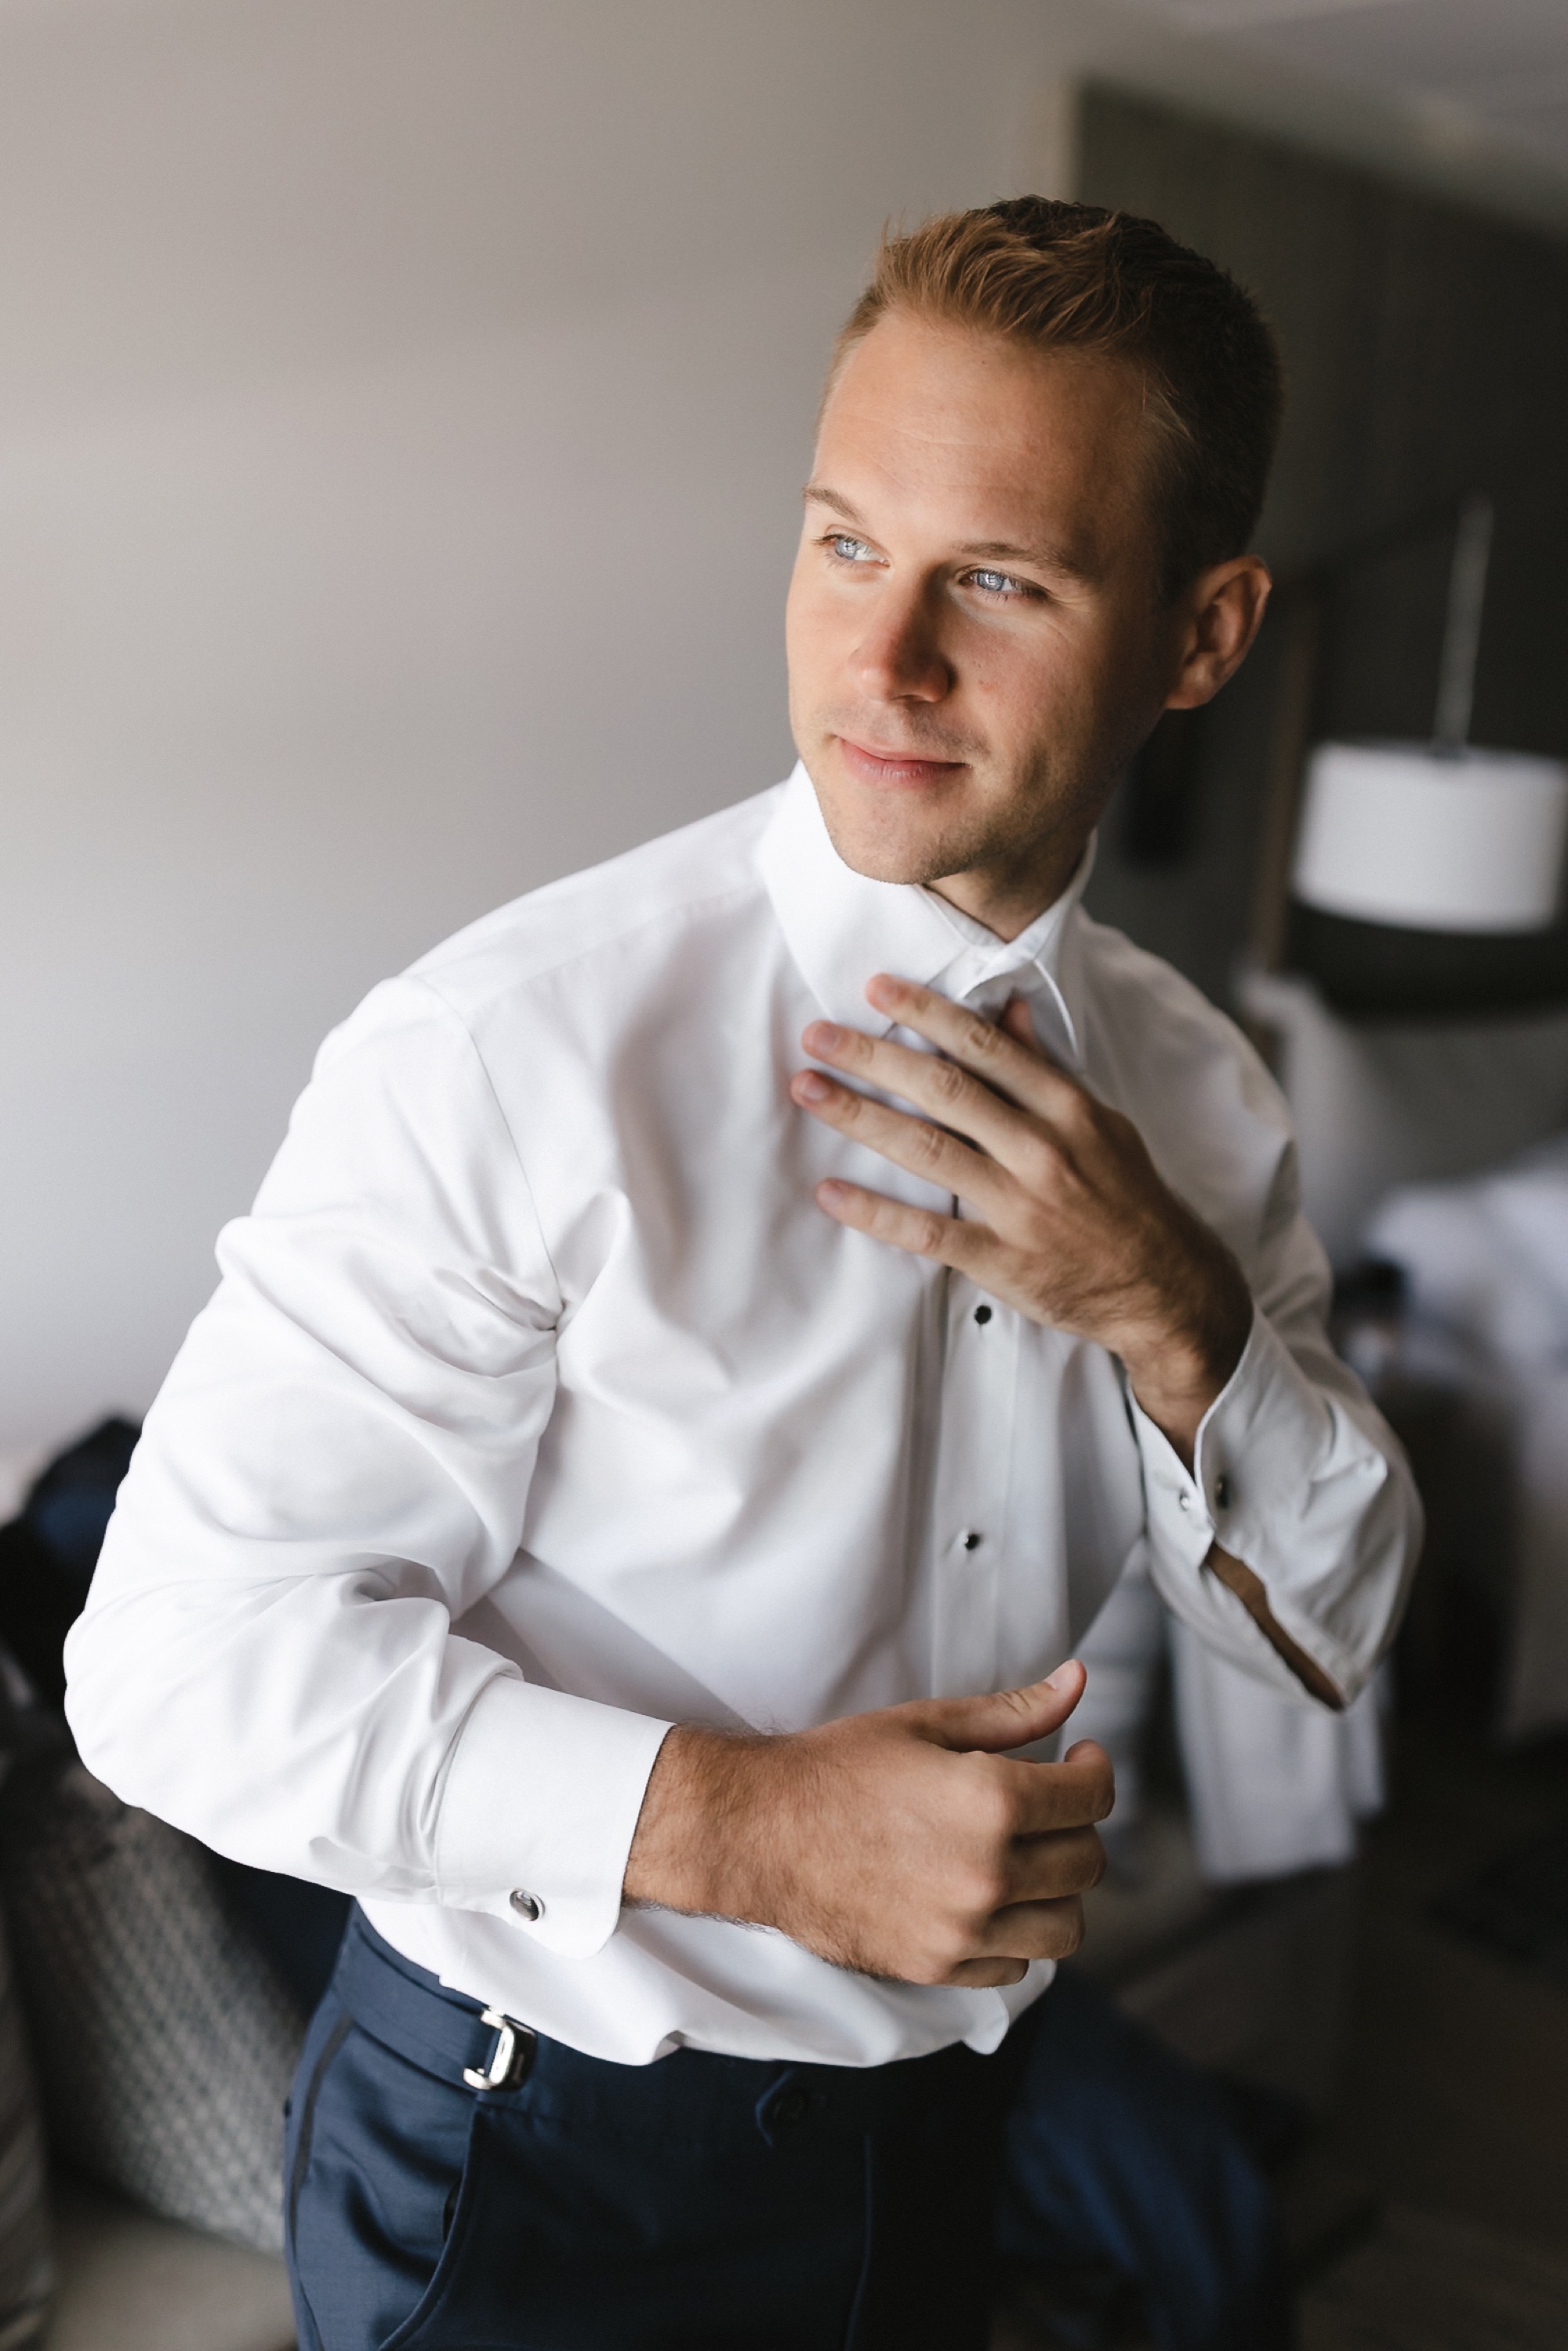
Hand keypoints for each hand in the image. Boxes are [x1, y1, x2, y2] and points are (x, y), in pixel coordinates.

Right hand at [623, 1663, 1111, 1986]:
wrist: (760, 1831)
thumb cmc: (838, 1768)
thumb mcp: (927, 1723)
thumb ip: (1014, 1711)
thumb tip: (1077, 1681)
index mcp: (994, 1801)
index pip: (1092, 1796)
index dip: (1095, 1769)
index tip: (1080, 1760)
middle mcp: (990, 1873)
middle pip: (1088, 1861)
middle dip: (1077, 1826)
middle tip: (1046, 1805)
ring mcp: (966, 1929)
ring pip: (1066, 1926)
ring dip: (1059, 1889)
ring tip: (1028, 1859)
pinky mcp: (939, 1966)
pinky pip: (1018, 1964)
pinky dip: (1017, 1933)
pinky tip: (988, 1897)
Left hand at [789, 974, 1252, 1460]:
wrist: (1164, 1287)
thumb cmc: (1125, 1197)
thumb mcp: (1099, 1122)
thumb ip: (1045, 1068)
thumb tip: (1009, 1007)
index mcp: (1065, 1109)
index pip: (984, 1048)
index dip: (926, 1014)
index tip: (876, 989)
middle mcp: (1041, 1150)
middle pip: (944, 1091)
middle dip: (874, 1057)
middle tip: (817, 1034)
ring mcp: (1021, 1207)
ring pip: (927, 1151)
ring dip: (860, 1117)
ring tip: (808, 1090)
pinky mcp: (1004, 1262)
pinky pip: (928, 1233)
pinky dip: (876, 1213)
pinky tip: (830, 1192)